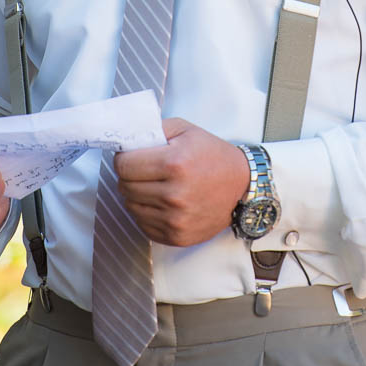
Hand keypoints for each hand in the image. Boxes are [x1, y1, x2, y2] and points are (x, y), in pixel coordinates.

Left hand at [114, 117, 248, 246]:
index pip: (124, 165)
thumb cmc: (212, 155)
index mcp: (175, 163)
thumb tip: (124, 139)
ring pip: (131, 207)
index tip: (131, 157)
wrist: (241, 185)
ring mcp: (175, 219)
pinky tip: (161, 202)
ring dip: (137, 195)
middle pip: (125, 186)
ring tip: (155, 185)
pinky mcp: (177, 236)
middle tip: (144, 170)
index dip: (124, 158)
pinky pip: (143, 224)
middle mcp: (174, 194)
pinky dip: (147, 213)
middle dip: (130, 176)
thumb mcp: (185, 129)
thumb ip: (152, 129)